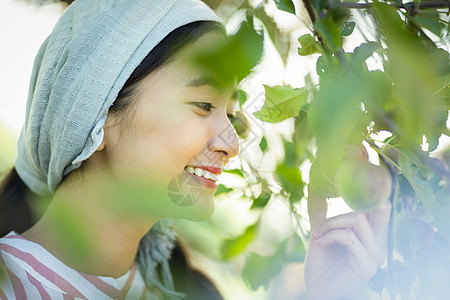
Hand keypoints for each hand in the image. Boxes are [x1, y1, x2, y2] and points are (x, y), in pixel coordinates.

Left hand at [304, 185, 390, 299]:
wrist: (317, 291)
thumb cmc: (322, 265)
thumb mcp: (322, 233)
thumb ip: (322, 213)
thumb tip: (314, 187)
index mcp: (372, 236)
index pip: (381, 209)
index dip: (376, 192)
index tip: (367, 172)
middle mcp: (379, 244)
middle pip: (376, 209)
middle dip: (352, 205)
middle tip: (330, 213)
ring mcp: (375, 255)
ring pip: (358, 221)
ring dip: (332, 224)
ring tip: (318, 235)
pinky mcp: (367, 265)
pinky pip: (349, 237)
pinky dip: (330, 236)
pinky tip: (320, 243)